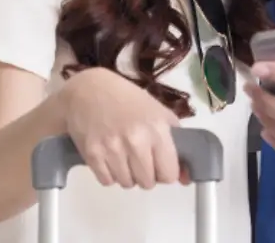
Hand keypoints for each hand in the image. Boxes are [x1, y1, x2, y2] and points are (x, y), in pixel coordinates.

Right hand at [59, 68, 189, 189]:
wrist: (88, 89)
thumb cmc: (126, 99)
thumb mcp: (157, 111)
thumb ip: (175, 143)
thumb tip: (186, 178)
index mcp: (156, 128)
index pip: (169, 174)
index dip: (165, 172)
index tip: (159, 164)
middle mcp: (136, 141)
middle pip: (148, 183)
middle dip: (145, 174)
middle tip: (138, 158)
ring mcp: (112, 149)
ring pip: (127, 183)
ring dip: (126, 174)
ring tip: (122, 155)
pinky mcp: (92, 155)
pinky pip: (107, 181)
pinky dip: (109, 174)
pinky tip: (108, 156)